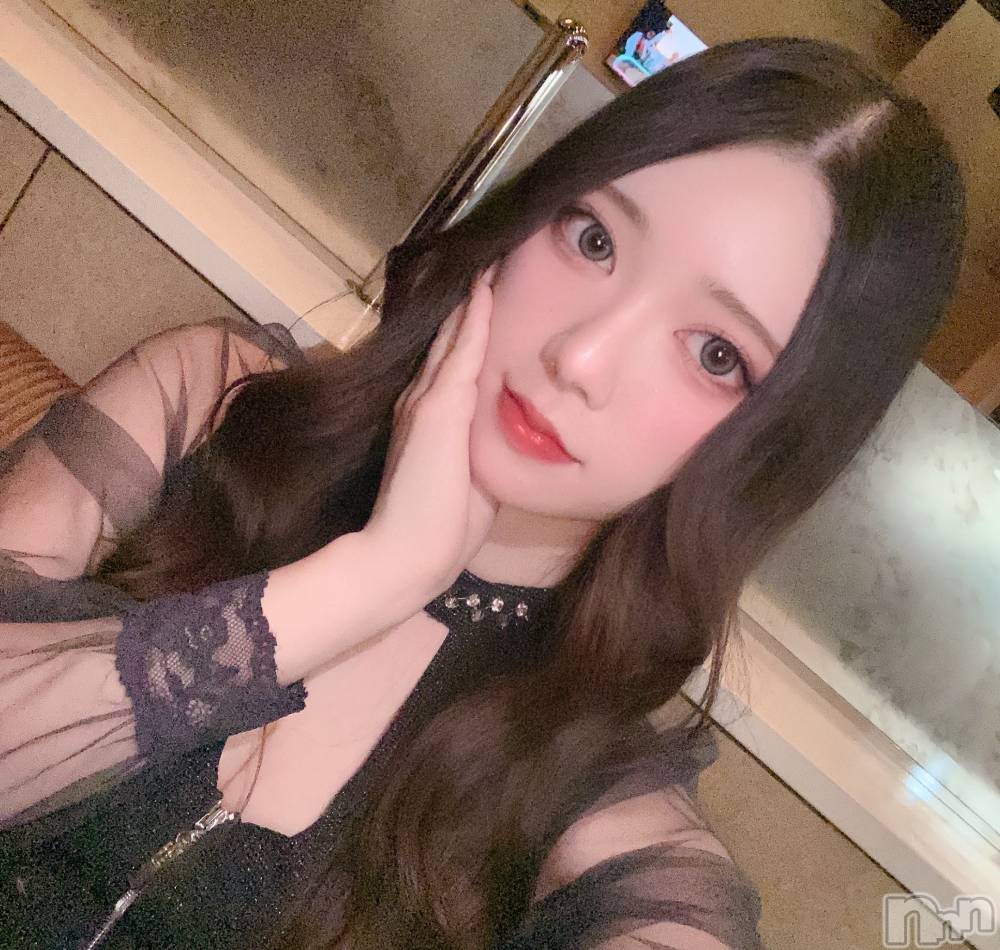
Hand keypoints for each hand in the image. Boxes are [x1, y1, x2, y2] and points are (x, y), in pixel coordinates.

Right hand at [362, 268, 498, 598]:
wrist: (410, 557)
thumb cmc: (442, 531)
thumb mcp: (473, 485)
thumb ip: (485, 457)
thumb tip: (506, 446)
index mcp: (428, 423)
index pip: (449, 368)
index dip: (465, 336)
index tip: (483, 302)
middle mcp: (421, 402)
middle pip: (448, 344)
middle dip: (465, 309)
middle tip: (483, 266)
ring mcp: (427, 401)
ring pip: (454, 339)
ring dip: (471, 303)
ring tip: (486, 263)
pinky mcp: (438, 406)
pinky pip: (463, 350)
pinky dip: (475, 317)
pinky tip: (486, 286)